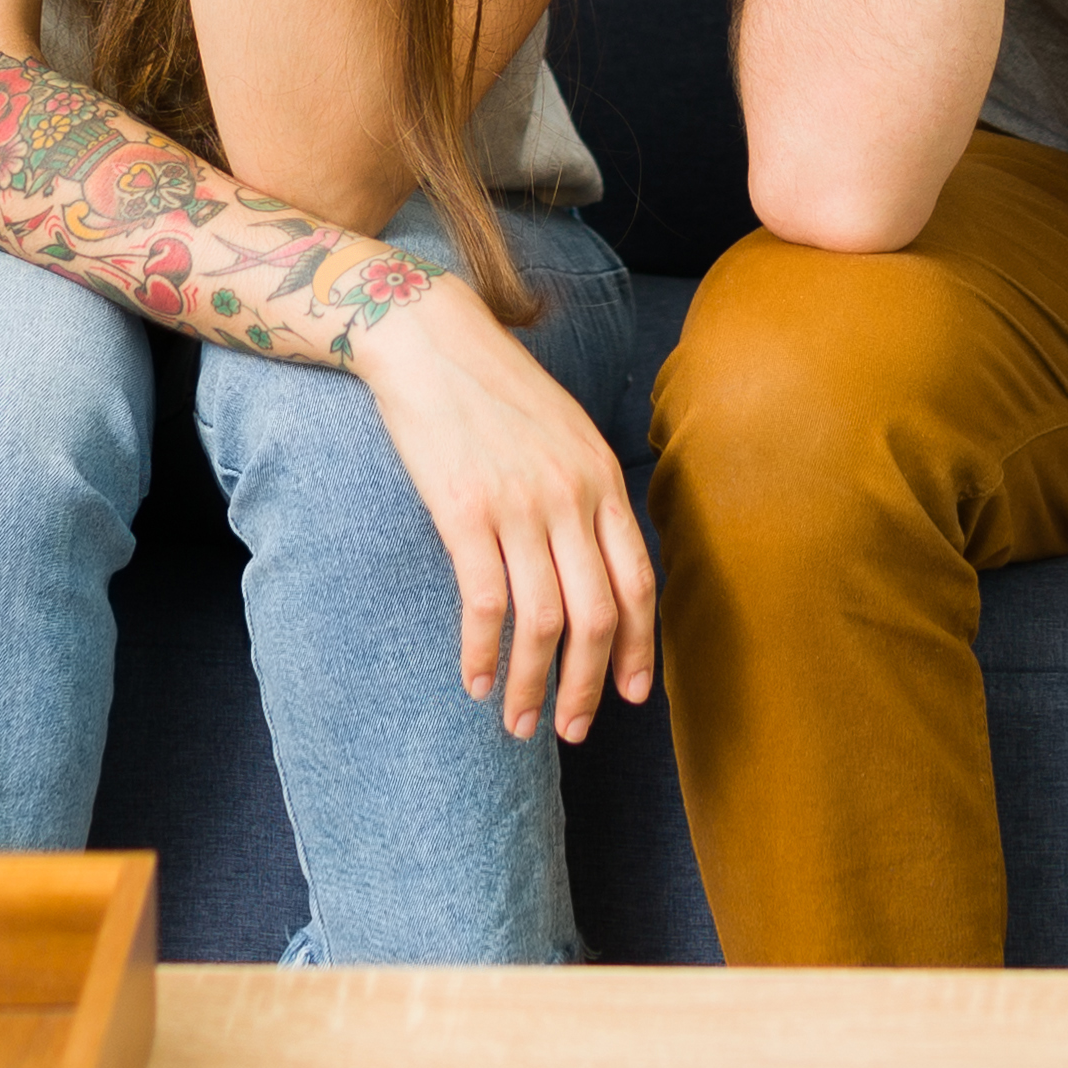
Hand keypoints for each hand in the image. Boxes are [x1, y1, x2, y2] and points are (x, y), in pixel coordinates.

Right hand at [353, 276, 658, 739]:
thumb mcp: (563, 431)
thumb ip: (585, 492)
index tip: (633, 695)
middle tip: (574, 730)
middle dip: (590, 686)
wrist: (428, 338)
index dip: (639, 648)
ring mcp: (519, 505)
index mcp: (601, 479)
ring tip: (519, 723)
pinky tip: (473, 682)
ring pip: (544, 622)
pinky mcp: (463, 511)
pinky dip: (482, 653)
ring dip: (532, 685)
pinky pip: (485, 603)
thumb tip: (596, 559)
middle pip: (598, 616)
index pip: (638, 583)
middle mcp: (571, 497)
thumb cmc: (492, 387)